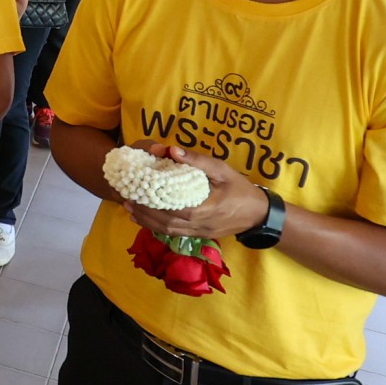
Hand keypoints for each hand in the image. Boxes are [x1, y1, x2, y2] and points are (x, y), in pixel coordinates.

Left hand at [122, 143, 271, 241]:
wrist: (259, 214)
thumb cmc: (241, 189)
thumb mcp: (222, 170)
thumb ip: (197, 161)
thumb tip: (172, 149)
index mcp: (204, 209)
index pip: (172, 209)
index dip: (151, 204)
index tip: (135, 193)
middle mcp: (199, 225)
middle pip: (166, 223)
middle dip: (144, 213)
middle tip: (126, 200)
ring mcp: (200, 233)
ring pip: (168, 231)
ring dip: (148, 222)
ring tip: (130, 210)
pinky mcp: (201, 236)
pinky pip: (176, 234)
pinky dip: (159, 228)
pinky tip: (148, 221)